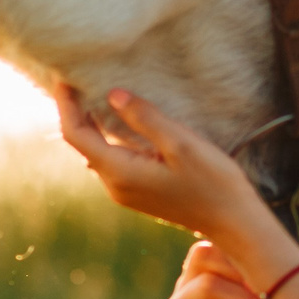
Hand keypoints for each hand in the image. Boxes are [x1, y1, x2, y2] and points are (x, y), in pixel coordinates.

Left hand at [56, 83, 275, 248]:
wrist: (233, 222)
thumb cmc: (213, 182)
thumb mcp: (181, 143)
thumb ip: (145, 118)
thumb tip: (113, 94)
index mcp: (120, 172)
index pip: (75, 134)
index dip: (66, 104)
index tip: (65, 76)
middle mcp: (114, 185)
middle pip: (81, 142)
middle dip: (76, 110)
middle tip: (77, 77)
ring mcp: (125, 191)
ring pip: (96, 150)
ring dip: (92, 123)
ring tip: (94, 91)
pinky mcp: (138, 191)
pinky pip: (112, 159)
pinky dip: (109, 136)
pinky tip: (120, 119)